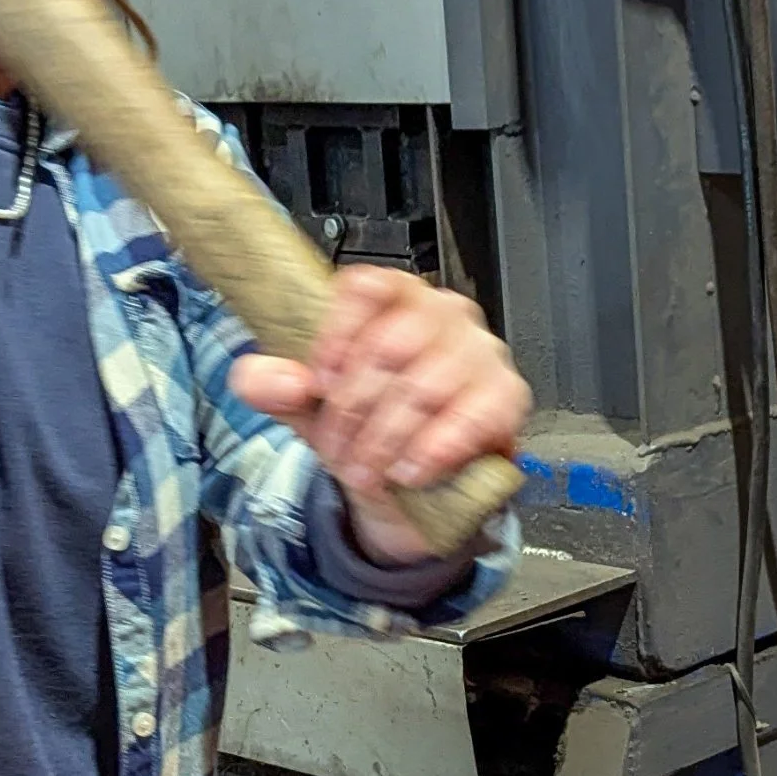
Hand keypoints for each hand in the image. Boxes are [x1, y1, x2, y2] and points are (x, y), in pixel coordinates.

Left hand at [229, 268, 530, 564]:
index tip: (318, 382)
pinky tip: (410, 471)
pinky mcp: (507, 396)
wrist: (416, 489)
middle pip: (391, 342)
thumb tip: (269, 378)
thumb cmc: (370, 429)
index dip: (337, 334)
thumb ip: (277, 387)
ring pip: (425, 385)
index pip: (368, 286)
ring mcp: (480, 352)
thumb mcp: (311, 409)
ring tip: (367, 470)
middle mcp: (442, 314)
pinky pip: (473, 416)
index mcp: (393, 300)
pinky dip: (434, 450)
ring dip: (386, 439)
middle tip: (338, 448)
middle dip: (354, 408)